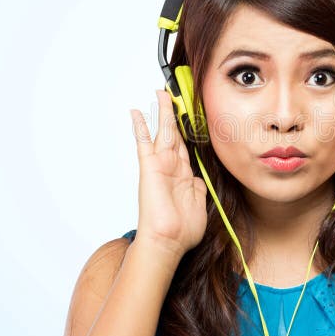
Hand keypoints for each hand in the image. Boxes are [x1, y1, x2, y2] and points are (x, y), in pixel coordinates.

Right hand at [129, 89, 207, 259]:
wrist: (169, 241)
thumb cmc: (182, 230)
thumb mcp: (199, 203)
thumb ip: (198, 187)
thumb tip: (198, 178)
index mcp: (184, 174)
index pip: (185, 145)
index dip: (187, 129)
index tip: (188, 113)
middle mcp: (172, 166)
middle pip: (174, 133)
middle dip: (174, 114)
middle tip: (172, 95)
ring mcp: (160, 165)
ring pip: (163, 131)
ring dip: (163, 112)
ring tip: (161, 94)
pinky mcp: (149, 167)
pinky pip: (143, 142)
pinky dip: (140, 126)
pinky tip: (136, 112)